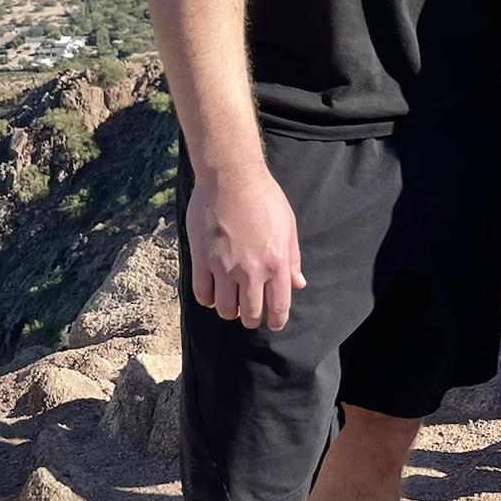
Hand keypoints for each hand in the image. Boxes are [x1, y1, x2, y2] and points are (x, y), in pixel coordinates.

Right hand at [185, 163, 306, 330]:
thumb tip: (298, 284)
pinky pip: (203, 295)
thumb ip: (293, 258)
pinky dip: (209, 299)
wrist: (232, 177)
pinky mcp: (202, 260)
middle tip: (250, 311)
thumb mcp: (288, 225)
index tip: (273, 323)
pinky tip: (214, 291)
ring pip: (225, 310)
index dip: (276, 321)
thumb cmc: (264, 197)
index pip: (278, 307)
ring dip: (230, 310)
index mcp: (276, 262)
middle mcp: (251, 270)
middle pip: (250, 314)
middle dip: (252, 318)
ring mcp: (224, 267)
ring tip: (231, 300)